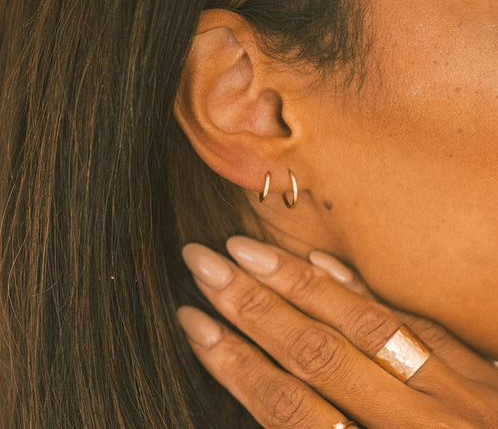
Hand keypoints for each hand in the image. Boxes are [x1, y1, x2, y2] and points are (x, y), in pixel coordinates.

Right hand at [177, 237, 497, 427]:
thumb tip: (263, 391)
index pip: (286, 408)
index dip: (232, 364)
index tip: (192, 320)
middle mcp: (414, 427)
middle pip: (314, 354)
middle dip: (250, 306)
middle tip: (203, 262)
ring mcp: (454, 396)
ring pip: (360, 325)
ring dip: (296, 284)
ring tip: (245, 250)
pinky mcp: (477, 373)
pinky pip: (414, 322)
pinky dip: (361, 291)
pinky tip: (322, 260)